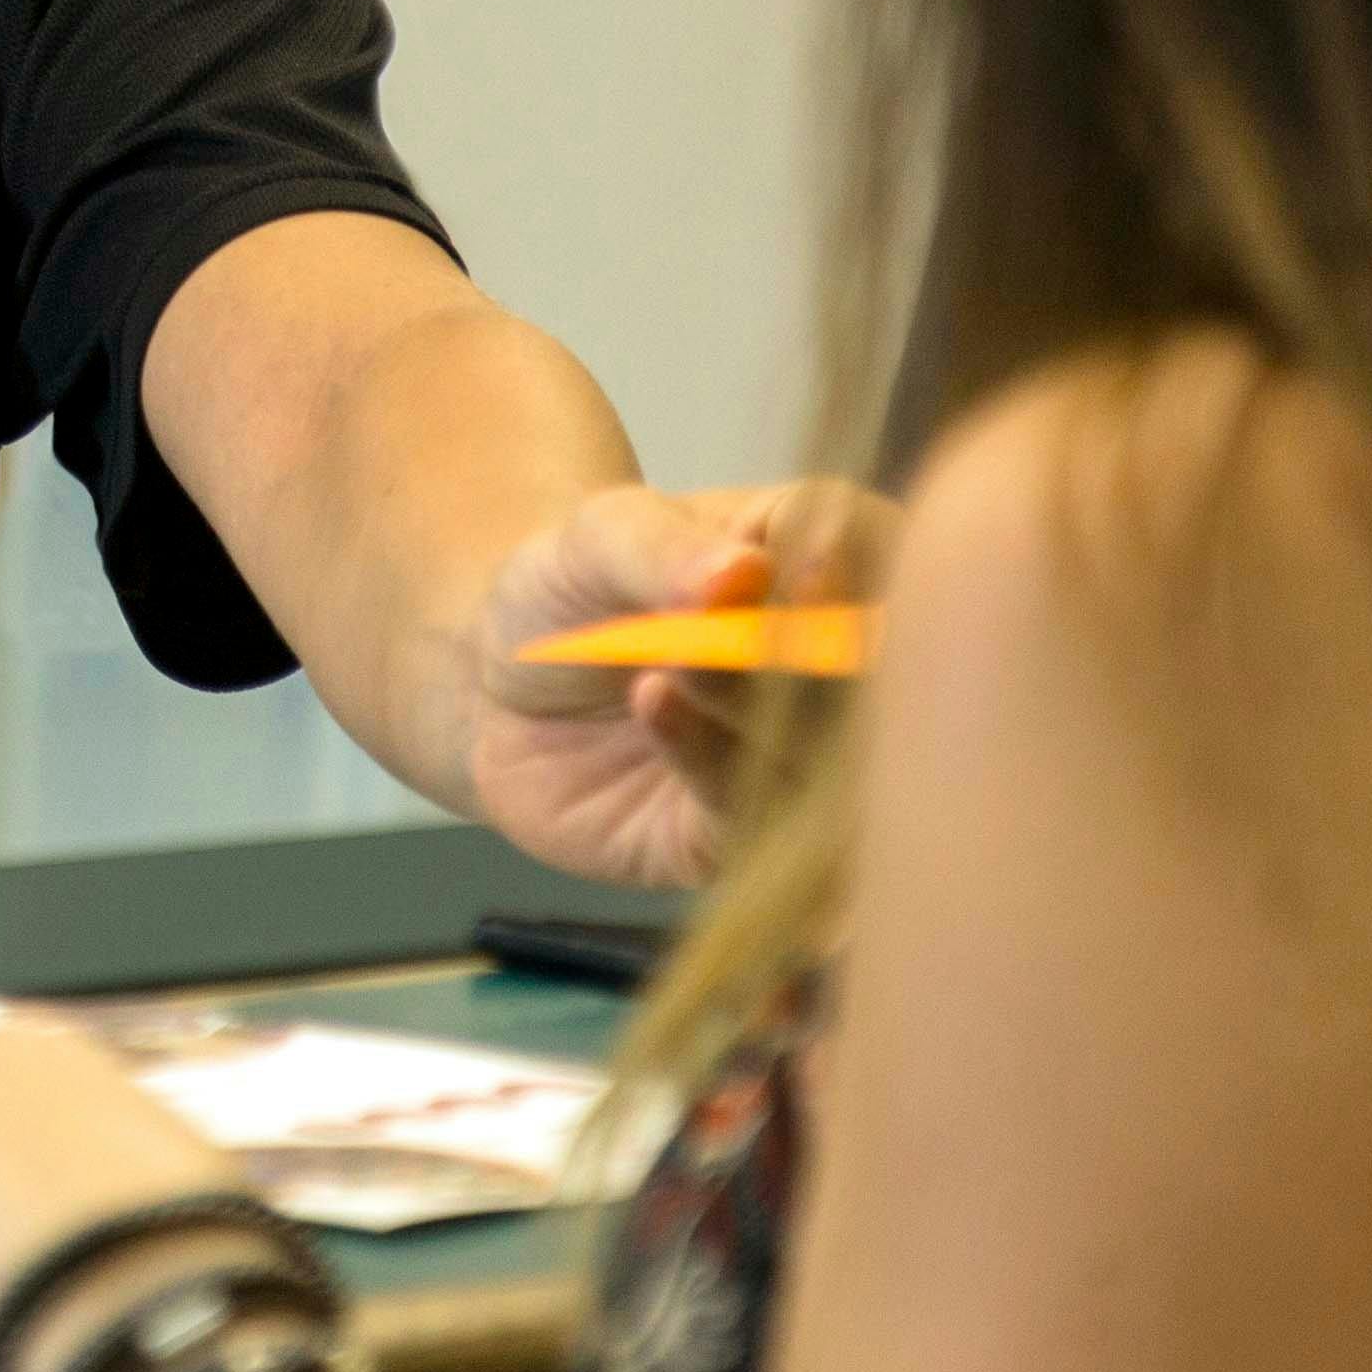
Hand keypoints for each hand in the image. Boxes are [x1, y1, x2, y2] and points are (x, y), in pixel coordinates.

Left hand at [467, 475, 892, 889]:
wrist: (489, 682)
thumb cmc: (569, 587)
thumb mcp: (600, 537)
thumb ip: (665, 549)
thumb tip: (742, 572)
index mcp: (826, 560)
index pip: (881, 552)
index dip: (858, 567)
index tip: (812, 571)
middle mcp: (834, 667)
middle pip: (874, 667)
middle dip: (822, 653)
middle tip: (755, 633)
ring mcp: (796, 756)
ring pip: (822, 751)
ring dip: (755, 706)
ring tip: (676, 660)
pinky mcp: (738, 834)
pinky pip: (746, 810)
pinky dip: (706, 757)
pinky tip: (653, 701)